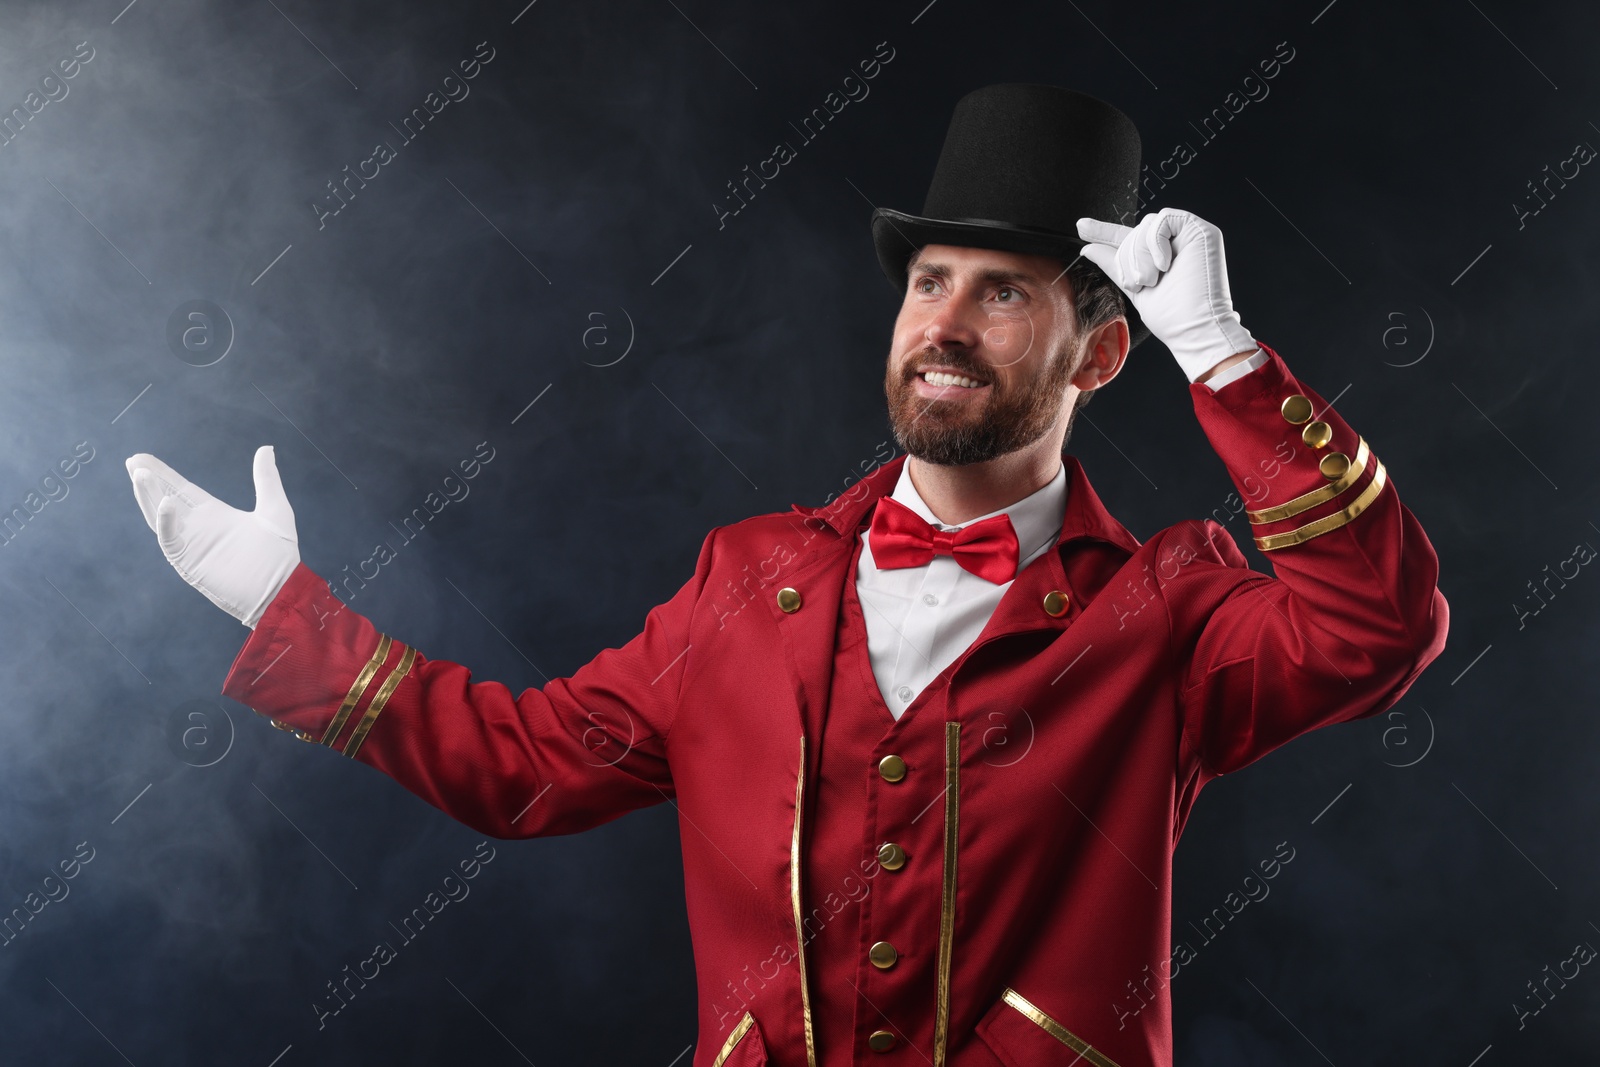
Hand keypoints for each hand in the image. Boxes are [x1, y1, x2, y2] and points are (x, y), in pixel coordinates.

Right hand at [125, 445, 300, 628]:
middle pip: (165, 499)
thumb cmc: (280, 554)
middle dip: (148, 481)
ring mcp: (192, 546)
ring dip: (149, 497)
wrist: (283, 588)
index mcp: (214, 514)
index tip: (142, 458)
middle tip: (132, 461)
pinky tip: (166, 503)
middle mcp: (198, 529)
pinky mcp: (191, 563)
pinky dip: (166, 523)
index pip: (180, 489)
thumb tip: (266, 448)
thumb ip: (266, 479)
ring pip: (161, 518)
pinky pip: (171, 541)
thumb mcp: (274, 508)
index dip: (162, 474)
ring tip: (139, 475)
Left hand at [1076, 208, 1256, 381]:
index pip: (1129, 237)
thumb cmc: (1170, 317)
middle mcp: (1176, 243)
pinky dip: (1155, 242)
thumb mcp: (1132, 287)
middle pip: (1135, 230)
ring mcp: (1190, 236)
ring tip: (1151, 279)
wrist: (1193, 328)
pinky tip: (1164, 264)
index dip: (1104, 231)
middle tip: (1137, 283)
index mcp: (1159, 256)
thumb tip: (1088, 248)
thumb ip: (1113, 264)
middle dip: (1128, 257)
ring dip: (1140, 255)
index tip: (1081, 227)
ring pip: (1146, 225)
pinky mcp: (1202, 231)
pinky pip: (1163, 219)